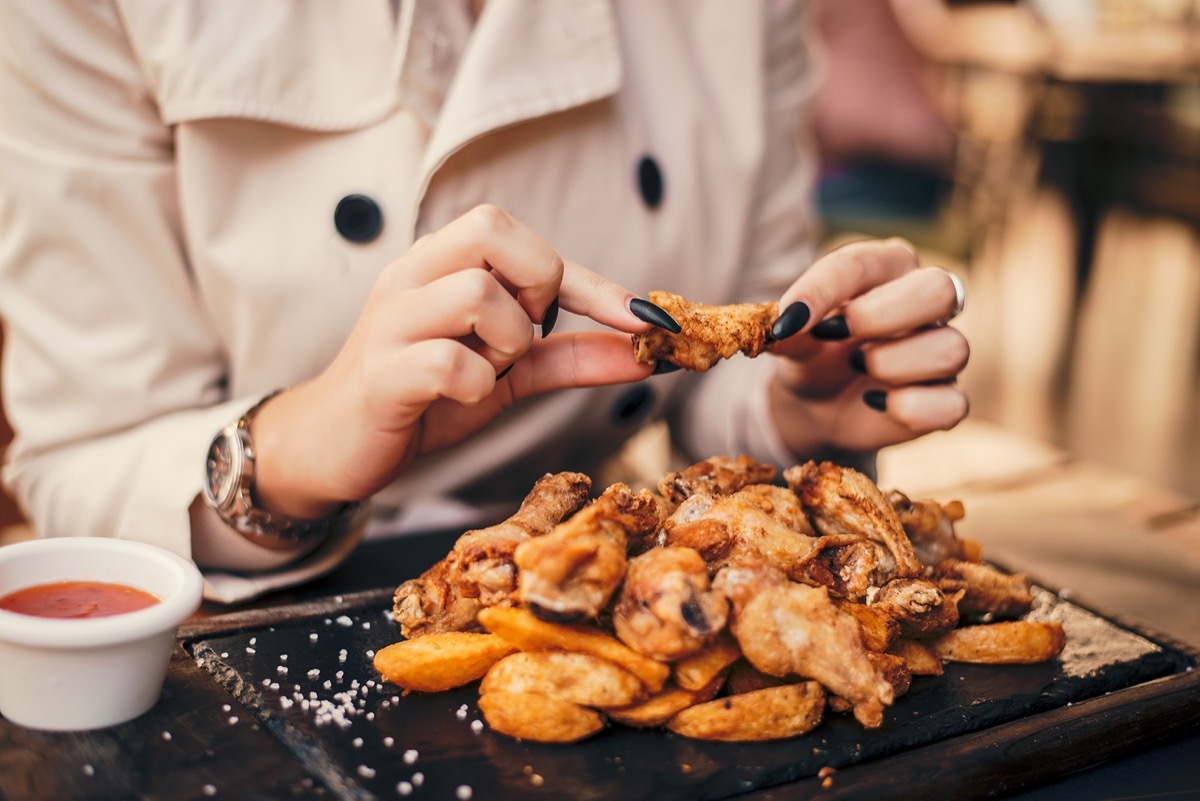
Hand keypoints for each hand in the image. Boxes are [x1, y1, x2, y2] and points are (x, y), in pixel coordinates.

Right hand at [249, 205, 655, 518]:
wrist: (335, 448)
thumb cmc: (423, 396)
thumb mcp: (506, 371)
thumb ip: (570, 356)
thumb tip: (647, 353)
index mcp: (440, 262)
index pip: (520, 237)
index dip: (593, 281)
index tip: (648, 320)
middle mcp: (411, 276)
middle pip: (491, 230)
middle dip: (538, 285)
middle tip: (529, 336)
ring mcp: (390, 322)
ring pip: (477, 294)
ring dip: (509, 342)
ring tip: (490, 371)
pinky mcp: (379, 375)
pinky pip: (450, 362)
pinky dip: (477, 384)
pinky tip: (463, 398)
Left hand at [766, 238, 968, 455]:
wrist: (818, 404)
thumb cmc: (812, 353)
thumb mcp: (791, 340)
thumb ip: (786, 330)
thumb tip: (779, 327)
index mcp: (885, 268)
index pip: (863, 263)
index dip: (823, 290)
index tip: (787, 320)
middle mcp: (924, 302)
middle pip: (940, 289)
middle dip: (880, 316)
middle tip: (836, 336)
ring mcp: (941, 348)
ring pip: (951, 348)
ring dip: (892, 364)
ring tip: (857, 367)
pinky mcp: (945, 397)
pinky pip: (952, 404)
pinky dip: (908, 408)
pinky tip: (874, 401)